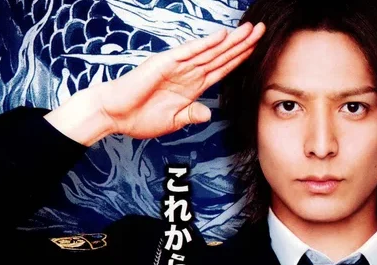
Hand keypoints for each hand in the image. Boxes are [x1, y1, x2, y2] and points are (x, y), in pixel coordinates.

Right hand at [95, 22, 264, 138]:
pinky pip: (189, 52)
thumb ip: (192, 114)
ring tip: (249, 31)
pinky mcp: (165, 63)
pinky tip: (221, 37)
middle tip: (261, 31)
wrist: (115, 114)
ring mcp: (177, 66)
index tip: (256, 50)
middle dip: (242, 44)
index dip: (239, 59)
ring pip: (210, 51)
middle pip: (221, 56)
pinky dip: (206, 45)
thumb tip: (208, 113)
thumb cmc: (140, 116)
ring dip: (230, 41)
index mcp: (192, 85)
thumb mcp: (174, 121)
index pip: (222, 69)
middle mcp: (188, 72)